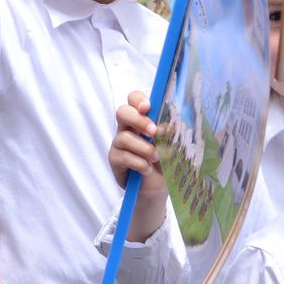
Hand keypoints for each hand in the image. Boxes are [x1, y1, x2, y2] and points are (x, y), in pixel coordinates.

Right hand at [109, 90, 167, 206]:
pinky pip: (124, 157)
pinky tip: (147, 169)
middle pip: (122, 112)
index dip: (138, 99)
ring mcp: (118, 143)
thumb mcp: (169, 145)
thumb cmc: (163, 160)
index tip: (147, 107)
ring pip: (124, 138)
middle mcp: (127, 127)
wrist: (155, 185)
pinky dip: (139, 163)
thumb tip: (169, 125)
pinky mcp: (114, 158)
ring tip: (156, 158)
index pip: (133, 99)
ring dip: (144, 148)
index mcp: (141, 118)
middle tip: (154, 132)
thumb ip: (168, 132)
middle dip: (138, 120)